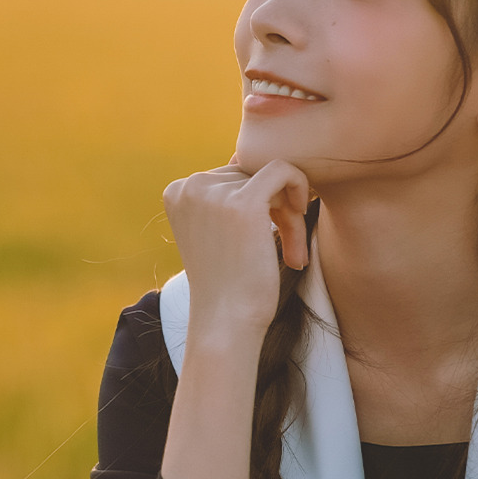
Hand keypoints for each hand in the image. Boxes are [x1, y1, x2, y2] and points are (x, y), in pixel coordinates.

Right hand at [161, 159, 313, 333]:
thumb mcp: (216, 231)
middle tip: (288, 249)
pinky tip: (300, 220)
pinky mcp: (244, 202)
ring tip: (292, 251)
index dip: (258, 203)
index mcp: (177, 191)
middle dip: (276, 208)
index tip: (269, 239)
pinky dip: (299, 187)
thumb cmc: (229, 283)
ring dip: (289, 212)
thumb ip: (226, 193)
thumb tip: (244, 155)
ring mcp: (214, 192)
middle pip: (251, 173)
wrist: (227, 322)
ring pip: (271, 177)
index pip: (231, 174)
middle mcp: (190, 186)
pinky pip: (284, 171)